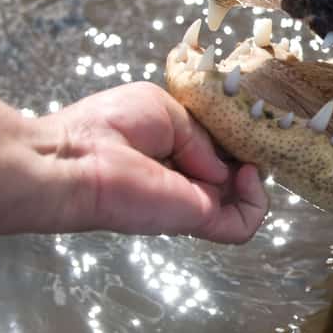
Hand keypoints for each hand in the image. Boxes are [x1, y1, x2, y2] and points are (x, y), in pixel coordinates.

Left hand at [41, 82, 268, 242]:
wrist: (75, 162)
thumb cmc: (108, 126)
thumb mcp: (165, 109)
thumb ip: (201, 134)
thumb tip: (222, 166)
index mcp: (175, 151)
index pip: (220, 150)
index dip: (238, 139)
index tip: (248, 124)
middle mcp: (187, 179)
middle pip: (236, 176)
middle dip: (253, 156)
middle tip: (258, 140)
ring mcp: (194, 203)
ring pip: (245, 202)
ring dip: (256, 179)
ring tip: (249, 161)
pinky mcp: (198, 219)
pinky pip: (243, 224)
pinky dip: (256, 201)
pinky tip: (244, 175)